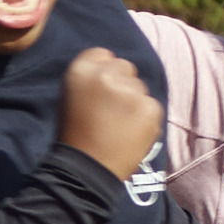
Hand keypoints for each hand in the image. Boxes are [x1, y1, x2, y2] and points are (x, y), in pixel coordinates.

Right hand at [57, 43, 162, 172]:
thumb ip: (91, 78)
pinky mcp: (149, 107)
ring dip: (134, 103)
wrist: (87, 169)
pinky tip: (130, 134)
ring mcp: (130, 90)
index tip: (101, 92)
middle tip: (110, 111)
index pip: (103, 55)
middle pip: (125, 67)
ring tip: (119, 127)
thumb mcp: (71, 97)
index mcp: (81, 69)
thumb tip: (115, 69)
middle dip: (122, 84)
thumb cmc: (76, 135)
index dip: (104, 73)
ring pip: (140, 88)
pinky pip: (152, 106)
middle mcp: (106, 74)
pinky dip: (145, 119)